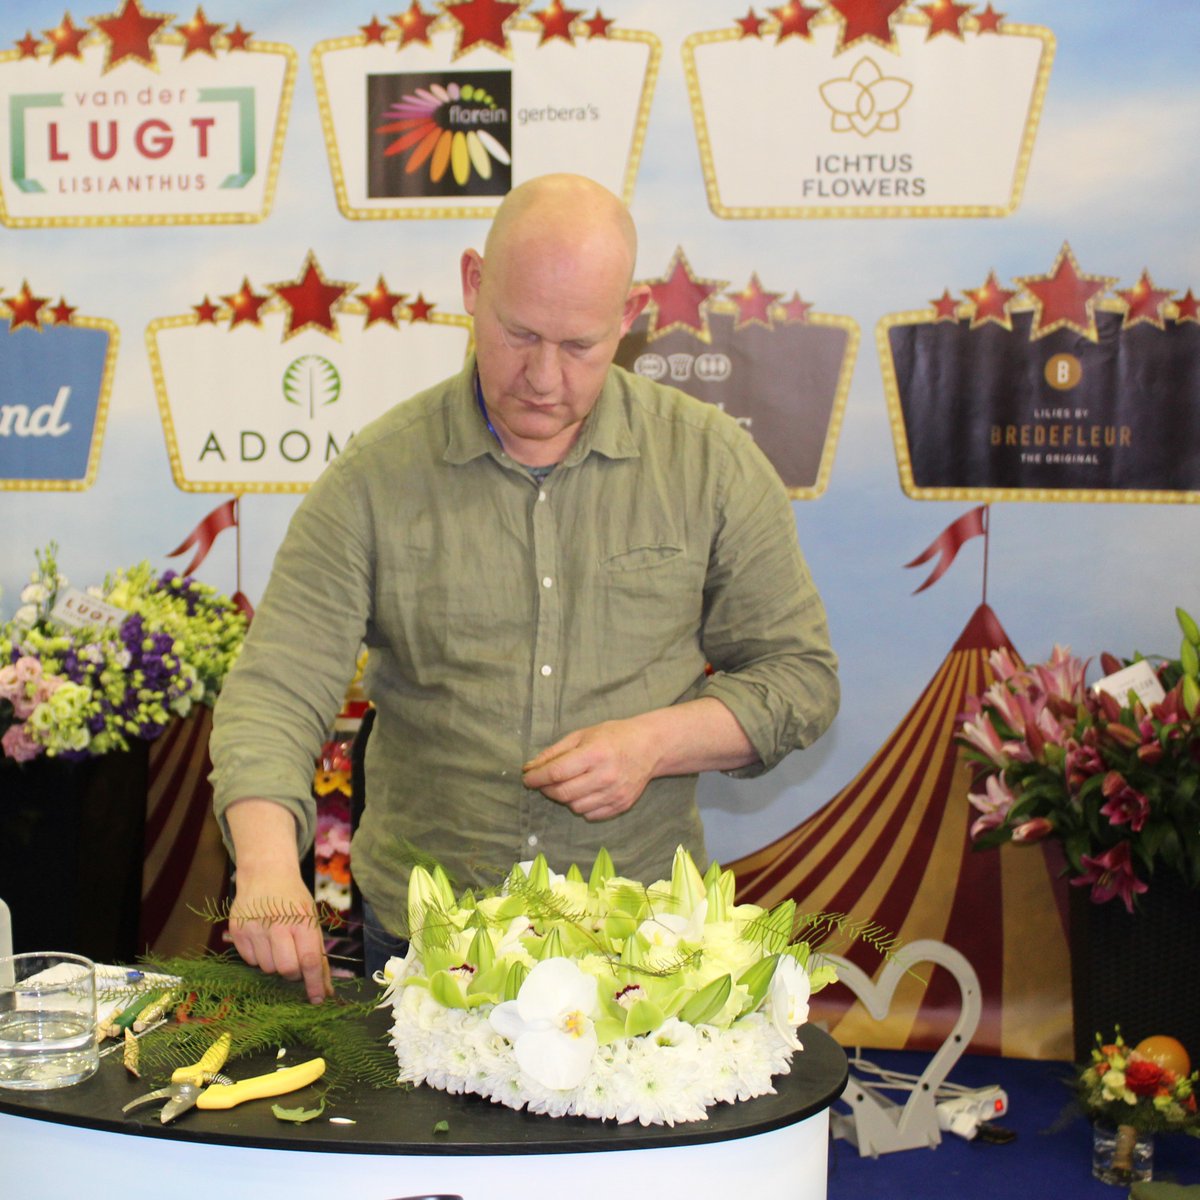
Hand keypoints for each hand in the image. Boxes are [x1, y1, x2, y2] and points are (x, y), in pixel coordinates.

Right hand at [227, 864, 331, 1004]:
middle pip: (287, 969)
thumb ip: (318, 953)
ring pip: (267, 968)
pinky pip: (250, 961)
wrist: (266, 873)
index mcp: (302, 920)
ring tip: (277, 943)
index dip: (315, 984)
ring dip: (275, 964)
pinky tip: (262, 938)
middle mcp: (278, 924)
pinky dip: (259, 956)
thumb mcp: (312, 919)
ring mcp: (255, 927)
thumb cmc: (293, 900)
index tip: (318, 999)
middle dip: (293, 974)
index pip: (310, 960)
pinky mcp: (238, 930)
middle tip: (294, 963)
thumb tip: (325, 989)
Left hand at [522, 719, 656, 820]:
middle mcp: (605, 776)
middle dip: (546, 789)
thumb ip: (555, 752)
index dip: (537, 777)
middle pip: (563, 793)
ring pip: (575, 807)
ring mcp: (615, 793)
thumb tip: (530, 767)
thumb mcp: (582, 735)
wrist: (650, 747)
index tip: (527, 778)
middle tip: (543, 782)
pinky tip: (584, 792)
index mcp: (595, 754)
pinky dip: (581, 806)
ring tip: (567, 784)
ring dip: (564, 798)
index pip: (557, 772)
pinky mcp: (621, 805)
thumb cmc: (613, 736)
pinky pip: (590, 815)